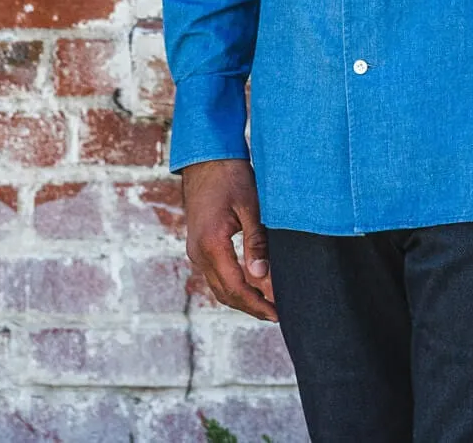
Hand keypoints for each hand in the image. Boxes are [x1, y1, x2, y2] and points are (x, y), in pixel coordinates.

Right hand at [182, 158, 276, 320]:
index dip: (257, 303)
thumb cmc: (231, 176)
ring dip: (241, 298)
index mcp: (211, 244)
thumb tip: (262, 276)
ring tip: (267, 304)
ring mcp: (195, 250)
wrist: (206, 158)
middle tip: (276, 314)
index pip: (235, 287)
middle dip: (251, 306)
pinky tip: (250, 284)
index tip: (277, 313)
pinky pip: (215, 274)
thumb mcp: (250, 206)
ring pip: (218, 287)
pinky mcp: (198, 244)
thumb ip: (256, 241)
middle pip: (225, 293)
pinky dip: (232, 285)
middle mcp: (198, 252)